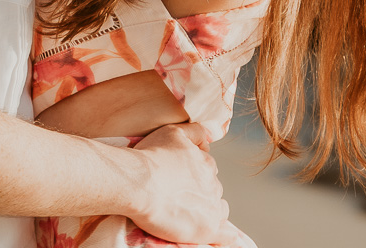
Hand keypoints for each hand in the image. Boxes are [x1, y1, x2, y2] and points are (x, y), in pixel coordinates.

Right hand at [127, 124, 236, 245]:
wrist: (139, 183)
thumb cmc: (151, 157)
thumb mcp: (174, 132)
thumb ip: (197, 130)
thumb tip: (215, 130)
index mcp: (206, 163)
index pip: (207, 169)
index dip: (194, 174)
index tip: (180, 179)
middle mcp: (213, 184)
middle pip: (212, 189)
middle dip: (200, 192)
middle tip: (178, 196)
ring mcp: (212, 207)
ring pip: (218, 209)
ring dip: (207, 210)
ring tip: (188, 214)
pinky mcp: (207, 228)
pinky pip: (226, 234)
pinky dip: (226, 235)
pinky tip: (222, 236)